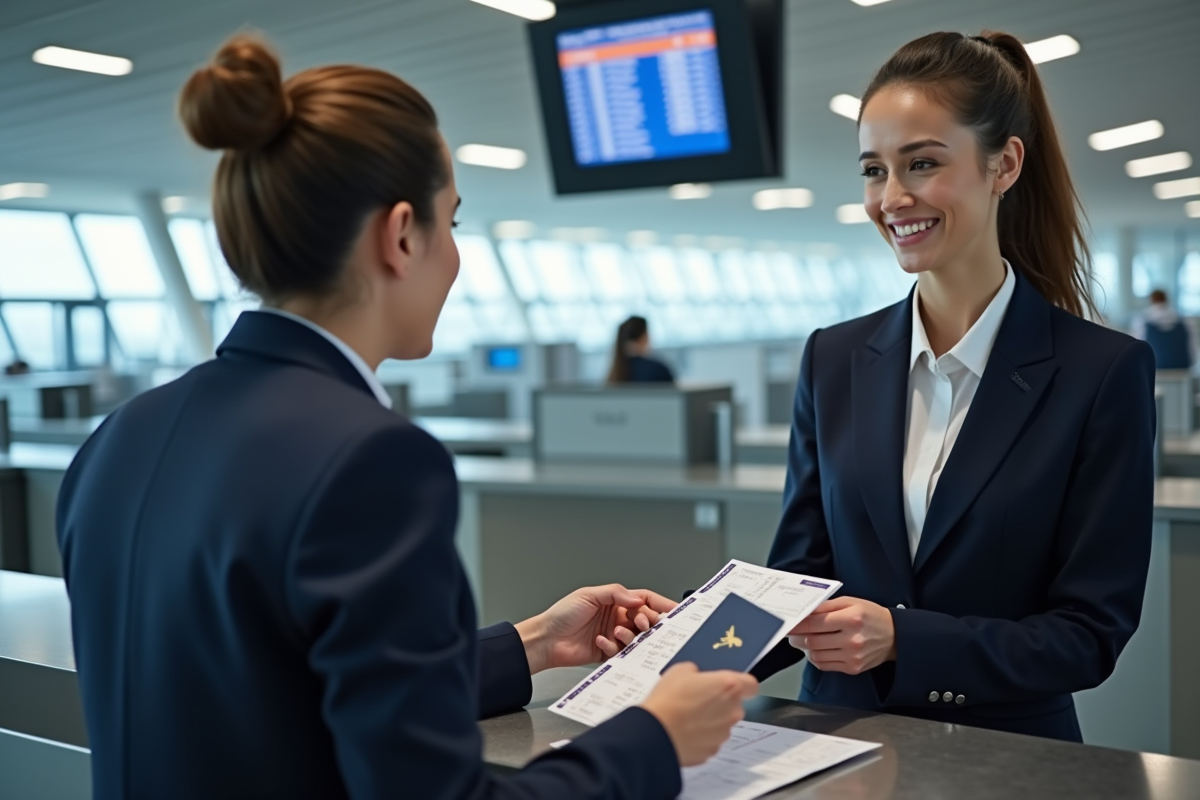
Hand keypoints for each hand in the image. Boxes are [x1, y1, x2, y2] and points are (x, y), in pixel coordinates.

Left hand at [514, 585, 677, 673]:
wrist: (546, 640)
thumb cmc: (562, 614)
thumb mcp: (589, 596)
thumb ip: (616, 594)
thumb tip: (638, 599)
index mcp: (614, 600)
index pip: (643, 599)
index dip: (659, 604)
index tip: (673, 611)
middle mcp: (616, 617)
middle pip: (644, 619)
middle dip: (647, 621)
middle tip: (643, 624)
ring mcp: (613, 635)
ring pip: (635, 637)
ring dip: (630, 635)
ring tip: (617, 632)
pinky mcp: (608, 652)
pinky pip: (621, 651)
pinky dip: (614, 646)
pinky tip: (601, 641)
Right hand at [641, 663, 758, 766]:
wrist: (655, 732)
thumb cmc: (668, 699)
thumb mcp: (680, 670)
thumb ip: (698, 674)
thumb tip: (698, 679)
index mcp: (729, 687)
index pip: (751, 685)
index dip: (741, 684)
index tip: (730, 684)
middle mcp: (732, 711)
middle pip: (734, 706)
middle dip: (720, 703)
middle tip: (697, 699)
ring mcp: (723, 734)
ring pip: (722, 724)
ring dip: (710, 720)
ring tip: (686, 717)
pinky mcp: (711, 751)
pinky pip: (710, 740)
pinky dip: (700, 737)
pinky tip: (683, 731)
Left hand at [788, 596, 895, 675]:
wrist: (895, 636)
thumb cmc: (871, 616)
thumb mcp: (851, 602)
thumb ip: (826, 606)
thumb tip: (805, 612)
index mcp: (851, 618)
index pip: (815, 623)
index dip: (797, 624)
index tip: (787, 624)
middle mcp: (852, 639)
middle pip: (813, 641)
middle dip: (796, 637)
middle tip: (791, 633)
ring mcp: (853, 656)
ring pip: (816, 655)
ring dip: (805, 648)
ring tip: (802, 640)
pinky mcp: (853, 668)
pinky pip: (825, 665)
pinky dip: (815, 658)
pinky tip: (815, 650)